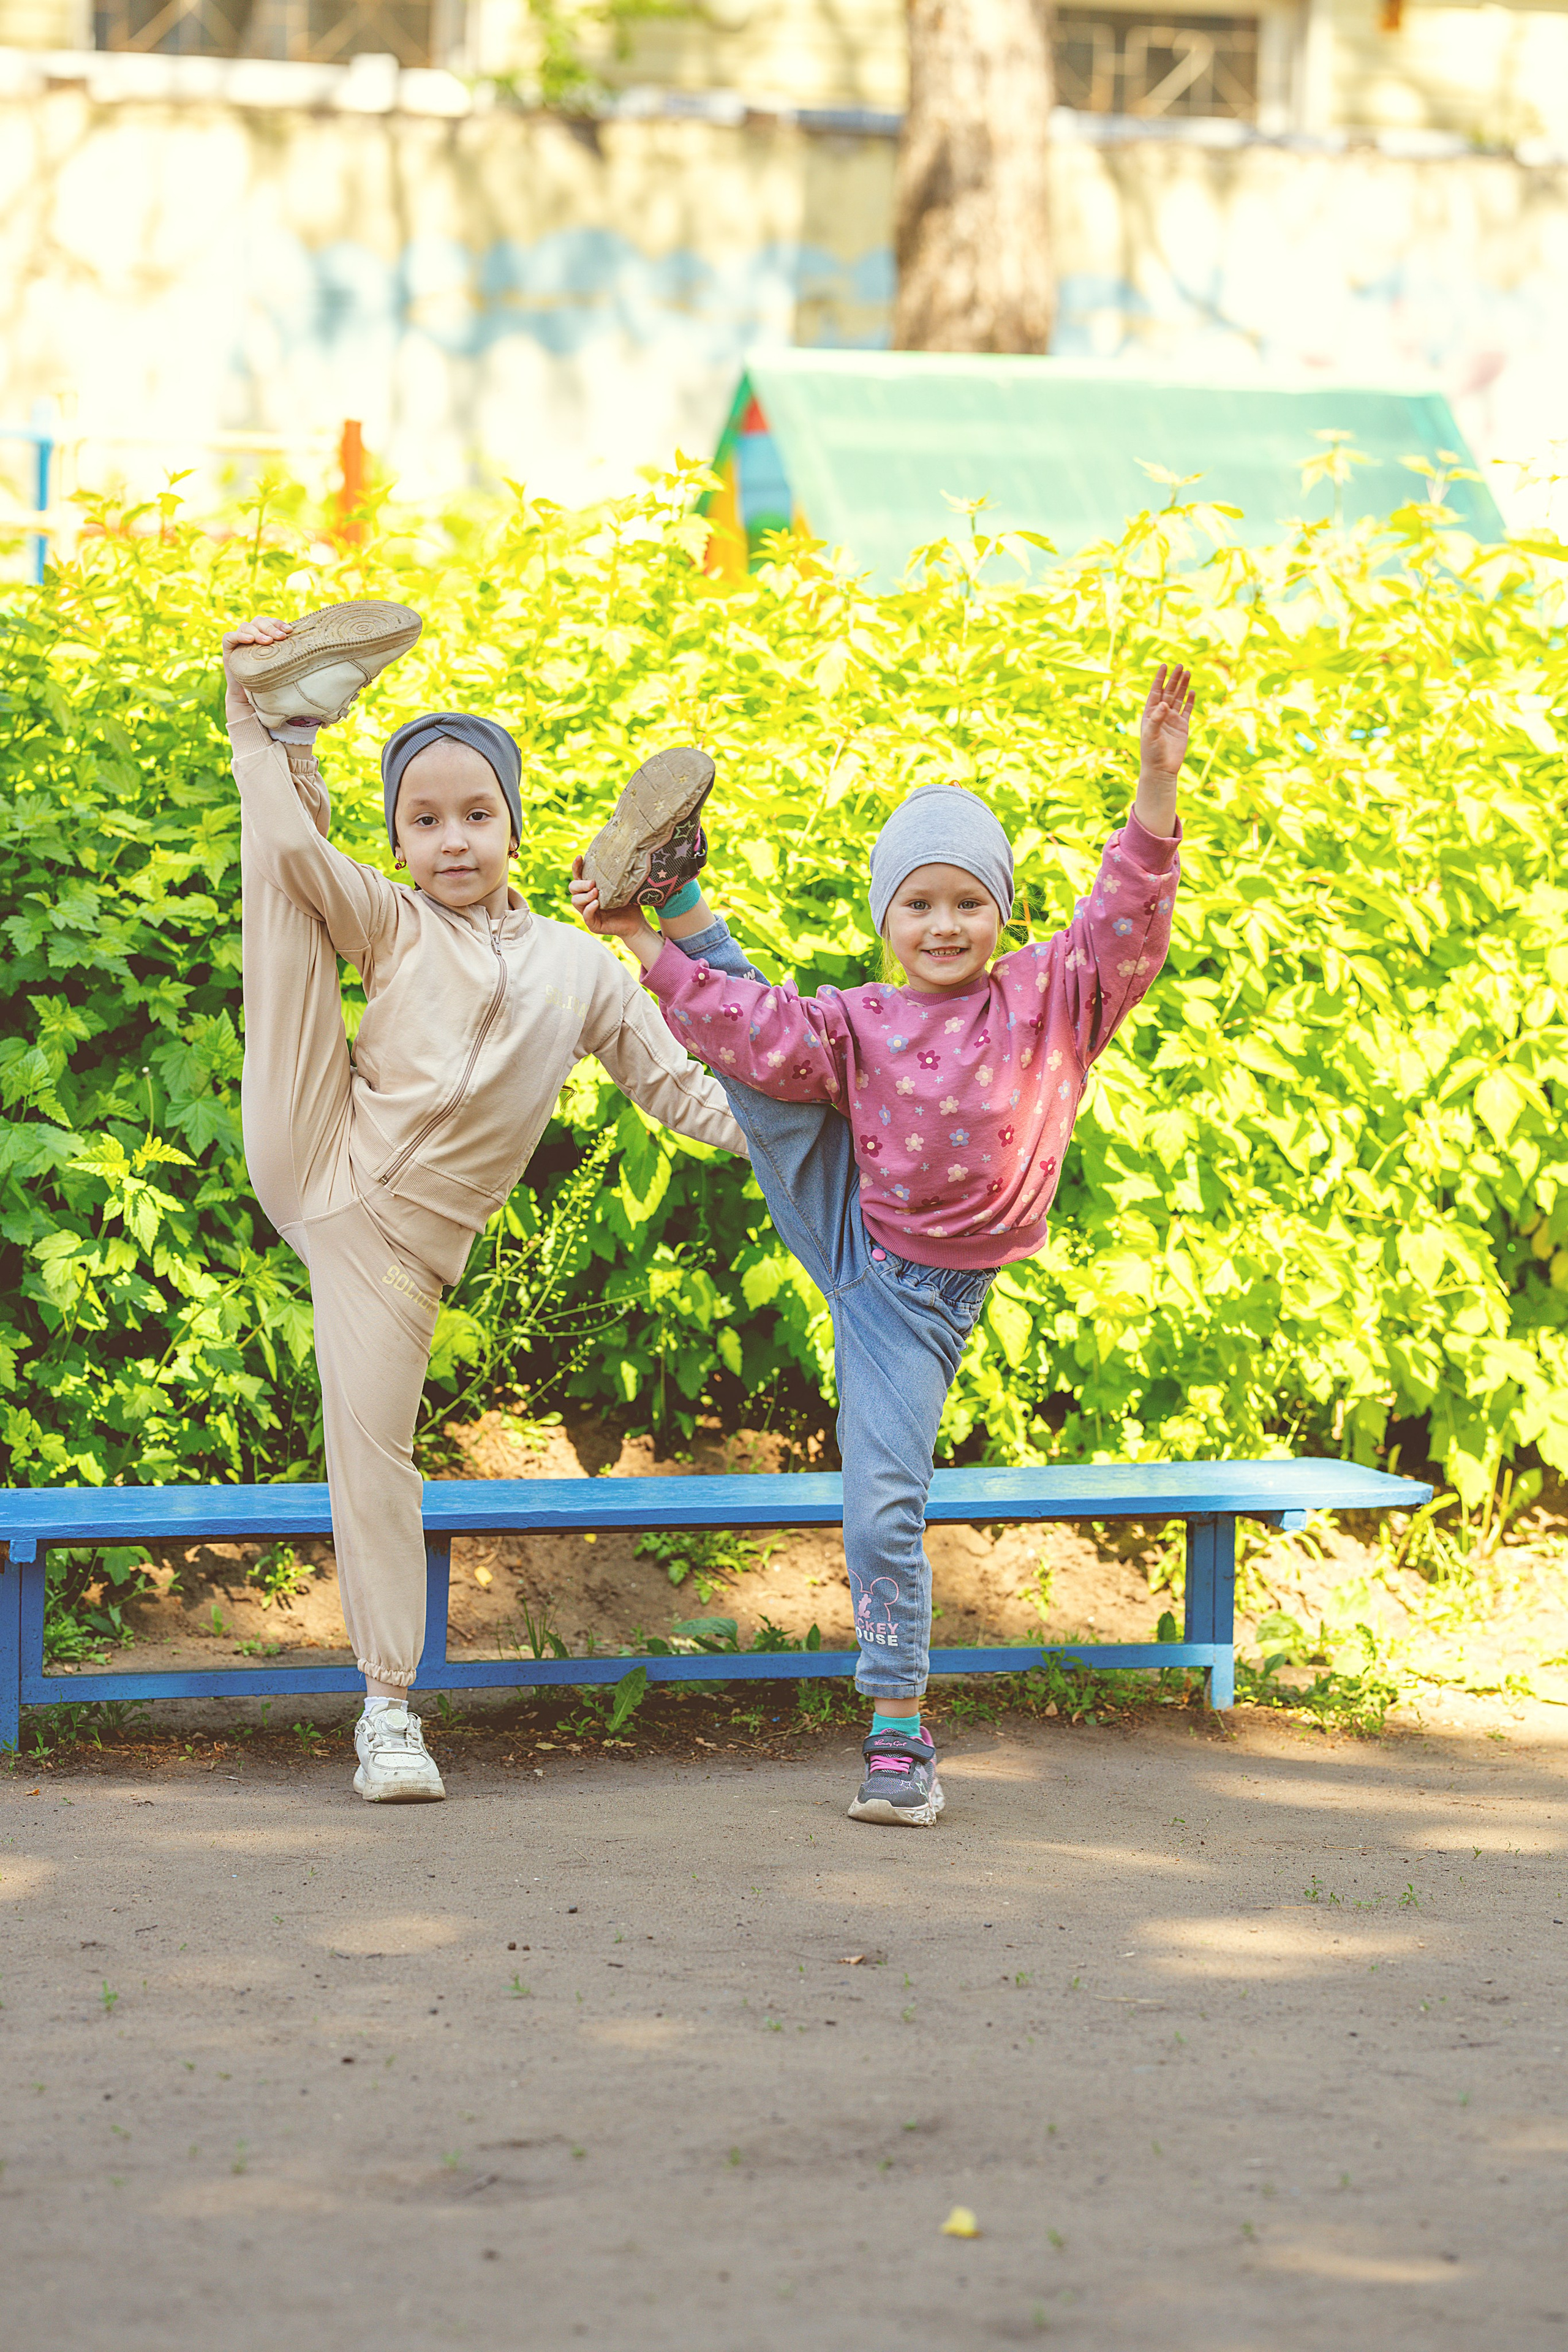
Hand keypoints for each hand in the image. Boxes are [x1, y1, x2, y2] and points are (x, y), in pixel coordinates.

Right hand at [222, 615, 289, 697]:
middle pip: (259, 621)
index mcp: (264, 635)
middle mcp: (251, 634)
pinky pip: (230, 636)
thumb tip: (310, 655)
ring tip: (268, 642)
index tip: (289, 631)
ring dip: (258, 632)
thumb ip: (288, 657)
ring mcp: (238, 640)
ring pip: (246, 626)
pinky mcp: (228, 648)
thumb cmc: (268, 682)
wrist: (248, 697)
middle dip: (271, 628)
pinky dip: (239, 636)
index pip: (270, 621)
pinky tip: (249, 640)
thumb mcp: (280, 668)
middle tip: (281, 637)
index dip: (279, 623)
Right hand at [569, 859, 660, 963]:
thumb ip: (617, 875)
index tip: (580, 857)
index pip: (578, 876)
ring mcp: (588, 912)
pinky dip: (589, 909)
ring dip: (585, 896)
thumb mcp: (622, 886)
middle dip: (580, 884)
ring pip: (575, 901)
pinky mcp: (593, 924)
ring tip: (596, 892)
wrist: (637, 922)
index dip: (577, 867)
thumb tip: (621, 855)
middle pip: (572, 888)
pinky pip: (586, 916)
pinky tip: (596, 903)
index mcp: (590, 889)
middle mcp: (586, 900)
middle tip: (593, 883)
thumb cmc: (629, 903)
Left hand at [1139, 663, 1193, 786]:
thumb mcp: (1151, 734)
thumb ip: (1157, 718)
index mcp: (1150, 713)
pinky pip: (1187, 710)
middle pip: (1168, 692)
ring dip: (1182, 686)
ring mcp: (1172, 720)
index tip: (1164, 666)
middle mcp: (1161, 714)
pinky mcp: (1182, 727)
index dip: (1160, 678)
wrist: (1161, 769)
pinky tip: (1192, 691)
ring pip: (1178, 699)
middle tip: (1180, 665)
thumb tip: (1164, 703)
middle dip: (1174, 679)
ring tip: (1188, 673)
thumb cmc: (1151, 752)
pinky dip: (1190, 701)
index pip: (1156, 692)